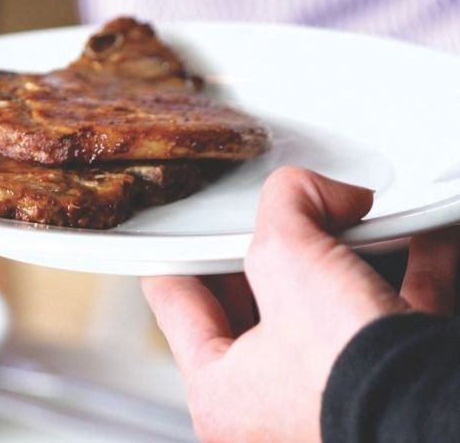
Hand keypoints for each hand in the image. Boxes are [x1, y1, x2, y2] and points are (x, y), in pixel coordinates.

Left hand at [142, 167, 459, 442]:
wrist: (441, 416)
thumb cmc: (351, 377)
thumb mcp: (289, 261)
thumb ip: (284, 208)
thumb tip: (307, 191)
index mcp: (222, 393)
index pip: (176, 305)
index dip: (175, 256)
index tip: (174, 236)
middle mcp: (272, 407)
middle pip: (253, 303)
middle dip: (268, 252)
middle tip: (273, 219)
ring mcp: (331, 399)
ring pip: (326, 309)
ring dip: (342, 257)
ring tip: (344, 217)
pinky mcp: (390, 387)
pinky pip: (393, 315)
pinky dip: (409, 274)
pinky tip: (421, 239)